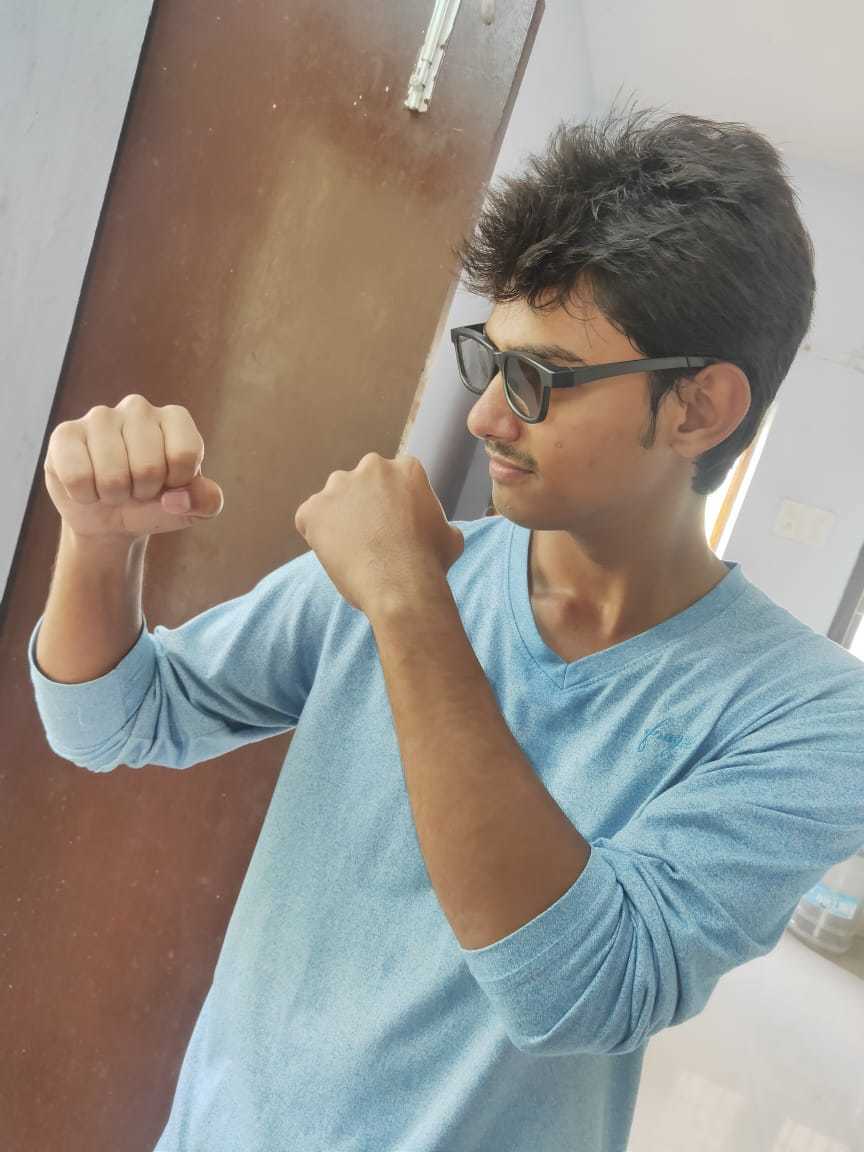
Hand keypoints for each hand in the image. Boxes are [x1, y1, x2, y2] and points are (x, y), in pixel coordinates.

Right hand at [43, 394, 223, 540]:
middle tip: (138, 489)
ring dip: (115, 496)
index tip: (170, 483)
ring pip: (112, 475)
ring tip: (115, 488)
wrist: (112, 517)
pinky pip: (78, 477)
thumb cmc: (157, 503)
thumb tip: (177, 499)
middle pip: (149, 467)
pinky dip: (86, 495)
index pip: (185, 454)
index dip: (177, 483)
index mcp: (175, 418)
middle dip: (144, 492)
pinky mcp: (65, 433)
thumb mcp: (192, 507)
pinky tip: (88, 486)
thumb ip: (206, 502)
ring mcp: (100, 416)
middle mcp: (139, 408)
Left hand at [294, 453, 463, 614]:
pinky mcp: (313, 509)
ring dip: (339, 518)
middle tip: (371, 536)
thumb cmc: (430, 563)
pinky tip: (334, 555)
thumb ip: (439, 522)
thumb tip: (443, 529)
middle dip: (364, 504)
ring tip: (352, 550)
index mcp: (406, 468)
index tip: (393, 525)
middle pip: (361, 482)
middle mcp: (371, 467)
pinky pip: (310, 519)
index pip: (393, 479)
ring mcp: (339, 486)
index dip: (392, 503)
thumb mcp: (450, 536)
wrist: (401, 585)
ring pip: (334, 499)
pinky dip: (317, 535)